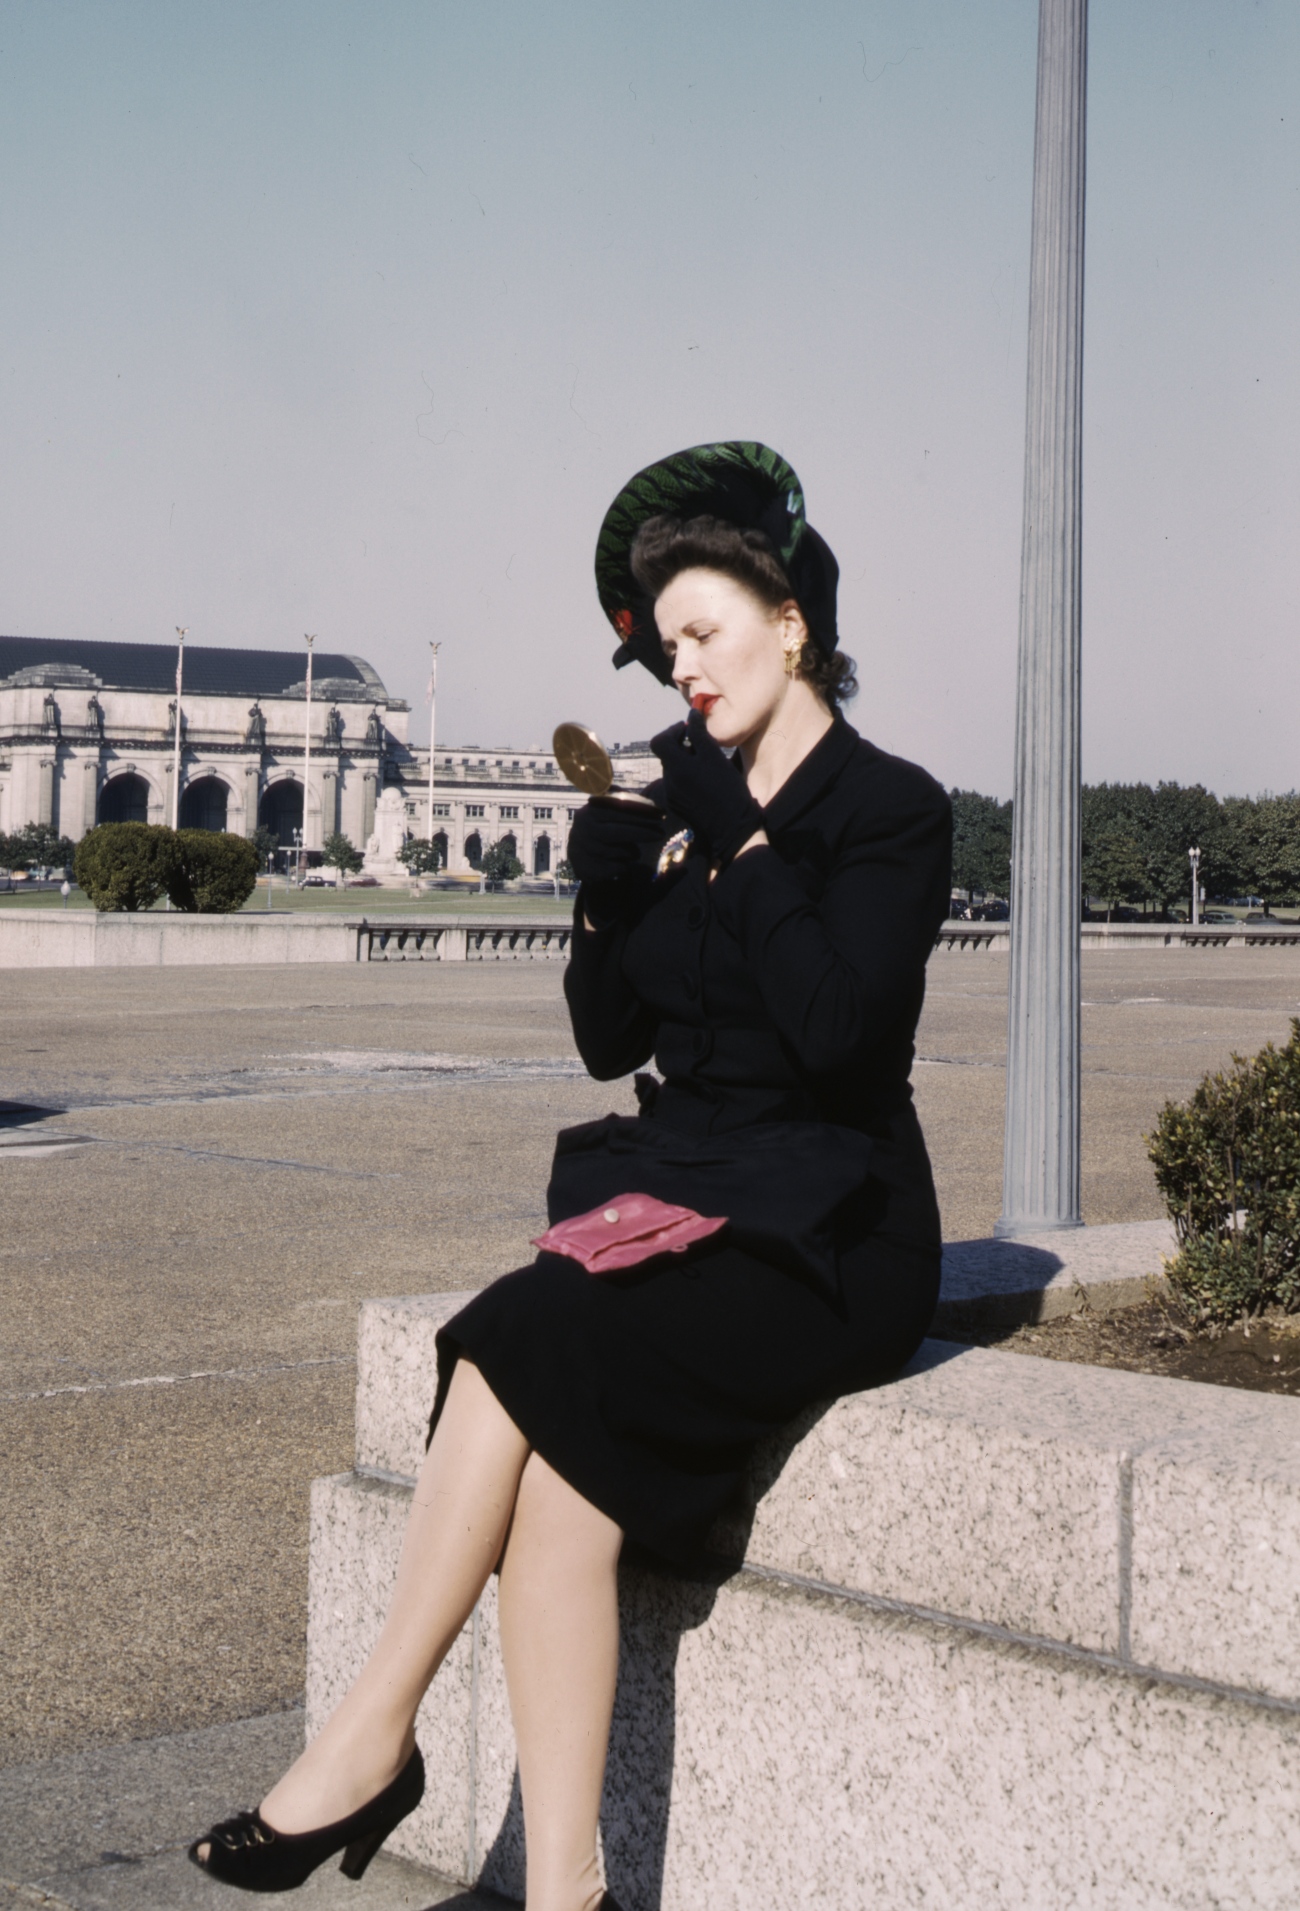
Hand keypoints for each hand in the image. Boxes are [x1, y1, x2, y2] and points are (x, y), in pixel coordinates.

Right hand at [566, 798, 665, 887]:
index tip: (660, 814)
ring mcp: (584, 852)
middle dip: (642, 832)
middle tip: (661, 833)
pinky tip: (622, 862)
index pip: (616, 810)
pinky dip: (625, 865)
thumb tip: (648, 804)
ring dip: (633, 851)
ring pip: (619, 851)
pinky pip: (618, 868)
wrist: (579, 855)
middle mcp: (582, 832)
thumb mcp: (605, 810)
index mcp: (588, 813)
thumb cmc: (601, 827)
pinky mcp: (589, 870)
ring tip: (635, 851)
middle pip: (617, 832)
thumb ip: (622, 800)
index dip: (641, 810)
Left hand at [650, 708, 763, 864]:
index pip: (659, 741)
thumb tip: (691, 714)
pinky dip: (687, 777)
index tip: (689, 730)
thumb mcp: (715, 756)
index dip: (672, 731)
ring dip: (684, 762)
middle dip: (681, 746)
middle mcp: (668, 781)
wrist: (732, 825)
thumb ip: (699, 733)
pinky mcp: (678, 806)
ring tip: (706, 765)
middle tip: (701, 746)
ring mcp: (672, 795)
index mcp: (675, 767)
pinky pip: (677, 784)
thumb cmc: (726, 788)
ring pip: (672, 770)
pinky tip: (705, 782)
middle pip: (666, 755)